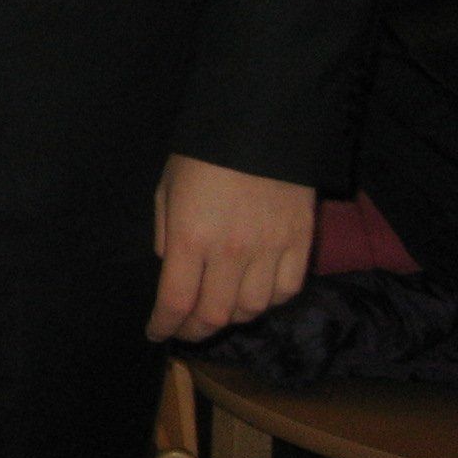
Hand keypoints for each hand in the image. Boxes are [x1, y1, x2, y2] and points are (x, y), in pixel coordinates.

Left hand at [149, 153, 316, 341]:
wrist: (260, 124)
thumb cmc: (203, 153)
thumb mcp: (167, 188)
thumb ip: (166, 232)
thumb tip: (170, 266)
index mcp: (191, 239)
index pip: (176, 301)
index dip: (164, 325)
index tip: (156, 333)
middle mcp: (231, 253)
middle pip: (215, 314)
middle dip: (195, 330)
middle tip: (185, 330)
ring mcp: (270, 251)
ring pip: (253, 308)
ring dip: (231, 317)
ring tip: (219, 311)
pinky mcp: (300, 244)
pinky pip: (287, 290)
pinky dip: (269, 301)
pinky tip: (256, 294)